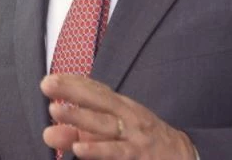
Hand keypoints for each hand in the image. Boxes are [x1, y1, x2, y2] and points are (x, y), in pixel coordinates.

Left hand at [41, 74, 195, 158]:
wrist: (184, 157)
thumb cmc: (143, 141)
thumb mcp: (117, 129)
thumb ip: (84, 128)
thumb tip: (51, 128)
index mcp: (122, 106)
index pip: (96, 90)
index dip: (73, 83)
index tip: (49, 79)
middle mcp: (128, 116)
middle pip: (98, 100)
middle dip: (72, 91)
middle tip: (46, 84)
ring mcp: (134, 136)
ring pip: (104, 124)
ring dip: (79, 117)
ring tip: (55, 110)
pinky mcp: (138, 156)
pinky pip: (116, 153)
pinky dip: (98, 150)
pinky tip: (79, 149)